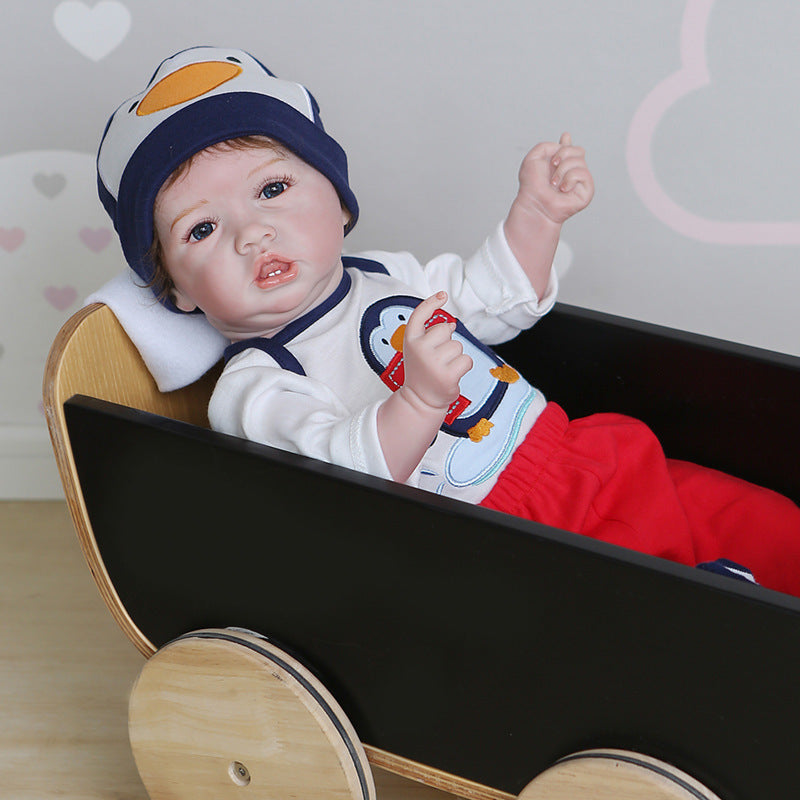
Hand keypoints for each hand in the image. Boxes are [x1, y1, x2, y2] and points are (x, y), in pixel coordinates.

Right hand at [400, 292, 472, 412]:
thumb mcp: (419, 349)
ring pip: (458, 346)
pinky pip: (466, 360)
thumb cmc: (422, 370)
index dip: (431, 303)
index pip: (419, 315)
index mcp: (411, 340)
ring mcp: (433, 362)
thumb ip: (432, 334)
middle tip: (437, 358)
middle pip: (446, 329)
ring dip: (456, 356)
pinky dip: (463, 367)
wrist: (420, 399)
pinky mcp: (447, 375)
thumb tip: (452, 324)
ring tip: (444, 368)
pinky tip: (452, 375)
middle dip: (447, 341)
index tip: (443, 295)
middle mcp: (419, 349)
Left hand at [515, 132, 593, 224]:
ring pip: (580, 161)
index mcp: (558, 164)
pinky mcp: (586, 191)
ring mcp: (580, 181)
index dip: (567, 144)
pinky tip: (563, 189)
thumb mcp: (533, 158)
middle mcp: (571, 171)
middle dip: (563, 153)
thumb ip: (546, 145)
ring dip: (562, 170)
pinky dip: (570, 178)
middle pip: (578, 150)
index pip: (569, 150)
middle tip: (553, 165)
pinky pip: (583, 173)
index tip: (565, 136)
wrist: (533, 202)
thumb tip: (565, 143)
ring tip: (554, 183)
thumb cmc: (531, 185)